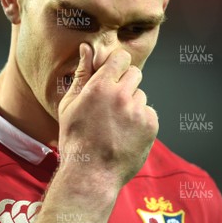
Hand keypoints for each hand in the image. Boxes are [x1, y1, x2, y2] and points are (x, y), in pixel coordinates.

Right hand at [58, 43, 158, 187]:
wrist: (91, 174)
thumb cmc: (75, 139)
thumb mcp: (70, 105)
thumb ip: (82, 74)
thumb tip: (86, 47)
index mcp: (100, 86)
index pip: (121, 58)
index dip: (117, 66)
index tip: (113, 76)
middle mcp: (121, 95)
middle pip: (135, 73)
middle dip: (126, 84)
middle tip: (113, 104)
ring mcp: (138, 111)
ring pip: (141, 95)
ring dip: (132, 105)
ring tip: (116, 125)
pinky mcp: (151, 125)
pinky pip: (149, 113)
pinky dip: (141, 121)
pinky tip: (126, 135)